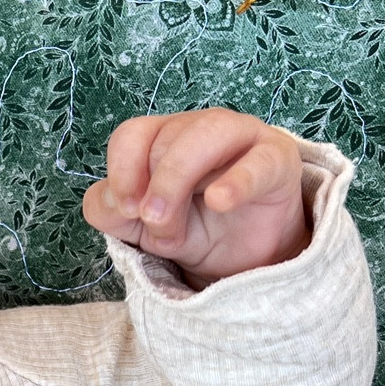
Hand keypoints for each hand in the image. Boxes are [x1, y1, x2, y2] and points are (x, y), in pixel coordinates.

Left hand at [82, 108, 310, 288]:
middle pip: (164, 142)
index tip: (127, 210)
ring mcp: (241, 137)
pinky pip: (258, 161)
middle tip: (161, 231)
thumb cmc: (194, 228)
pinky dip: (236, 181)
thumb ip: (109, 212)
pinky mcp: (277, 159)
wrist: (246, 257)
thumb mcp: (140, 228)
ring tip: (172, 228)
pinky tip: (219, 202)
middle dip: (155, 195)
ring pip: (204, 137)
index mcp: (164, 137)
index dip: (122, 172)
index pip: (132, 134)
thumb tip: (108, 200)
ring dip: (177, 183)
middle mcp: (200, 128)